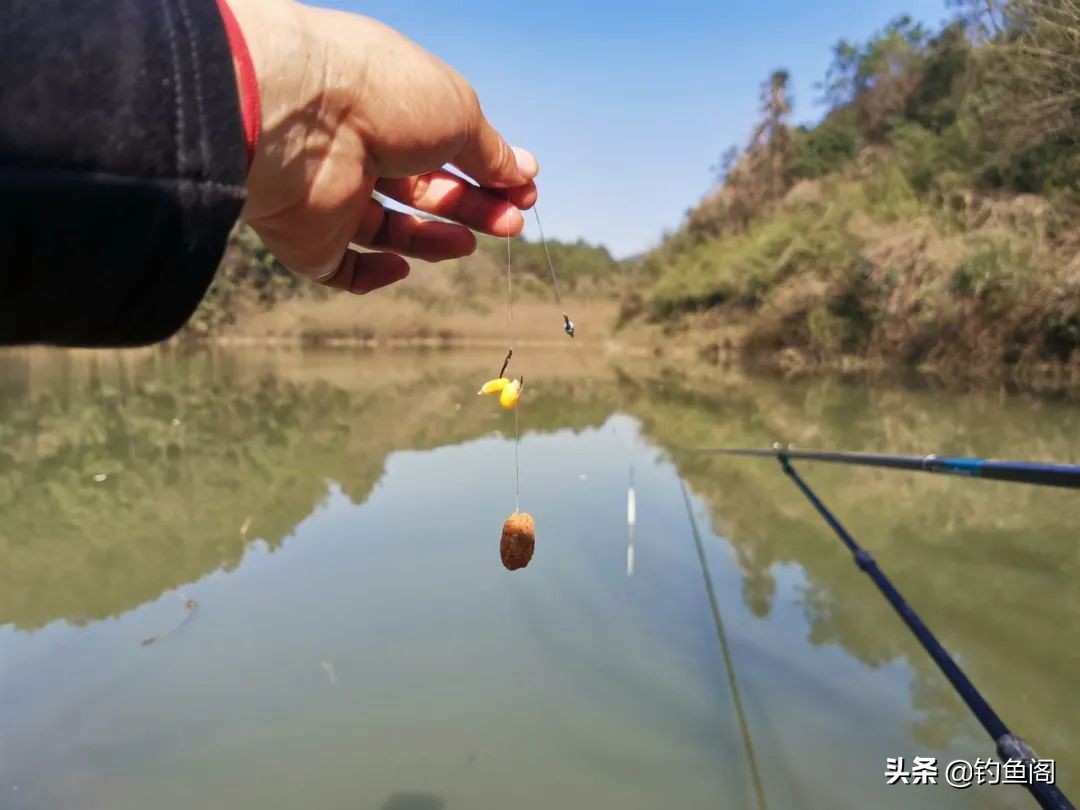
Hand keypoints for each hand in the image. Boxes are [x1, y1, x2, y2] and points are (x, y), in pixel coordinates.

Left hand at [223, 0, 538, 293]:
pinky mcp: (310, 240)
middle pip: (424, 191)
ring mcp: (331, 197)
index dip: (488, 170)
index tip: (525, 187)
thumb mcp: (459, 114)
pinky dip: (377, 275)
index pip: (444, 146)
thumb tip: (523, 174)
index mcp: (388, 106)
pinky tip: (402, 264)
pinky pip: (345, 269)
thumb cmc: (383, 97)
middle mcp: (356, 149)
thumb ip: (490, 152)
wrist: (300, 120)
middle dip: (473, 207)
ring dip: (437, 239)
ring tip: (469, 242)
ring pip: (391, 231)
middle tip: (512, 223)